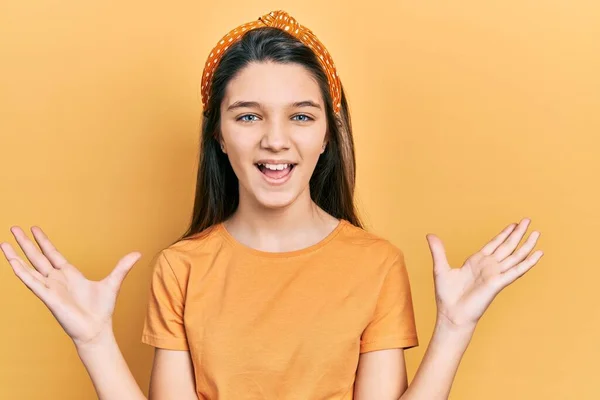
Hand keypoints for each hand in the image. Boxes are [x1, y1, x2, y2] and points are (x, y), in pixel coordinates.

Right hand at [1, 226, 141, 347]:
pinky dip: (21, 272)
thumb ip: (122, 267)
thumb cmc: (101, 310)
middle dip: (26, 243)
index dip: (43, 241)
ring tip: (4, 243)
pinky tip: (12, 262)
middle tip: (14, 227)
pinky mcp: (48, 297)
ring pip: (29, 268)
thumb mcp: (113, 283)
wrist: (96, 329)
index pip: (52, 254)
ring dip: (16, 256)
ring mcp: (50, 288)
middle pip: (37, 257)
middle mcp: (56, 279)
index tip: (34, 229)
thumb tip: (138, 253)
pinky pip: (32, 282)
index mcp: (69, 274)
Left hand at [426, 218, 542, 330]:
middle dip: (518, 233)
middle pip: (507, 246)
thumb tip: (429, 235)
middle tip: (528, 220)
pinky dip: (528, 262)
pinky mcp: (498, 283)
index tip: (513, 224)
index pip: (494, 244)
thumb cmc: (447, 296)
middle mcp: (489, 266)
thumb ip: (438, 250)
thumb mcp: (440, 268)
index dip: (504, 234)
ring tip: (537, 233)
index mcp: (476, 262)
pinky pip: (516, 271)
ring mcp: (495, 274)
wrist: (451, 314)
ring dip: (526, 245)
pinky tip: (538, 254)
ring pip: (515, 256)